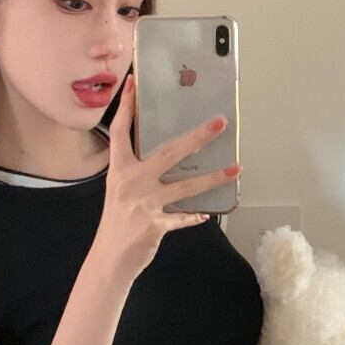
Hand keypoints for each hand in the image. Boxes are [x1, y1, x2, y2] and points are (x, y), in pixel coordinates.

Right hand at [93, 74, 240, 281]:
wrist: (109, 259)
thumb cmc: (117, 224)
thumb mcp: (120, 192)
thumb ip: (139, 175)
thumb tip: (166, 159)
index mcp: (119, 172)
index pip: (121, 133)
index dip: (127, 108)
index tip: (134, 84)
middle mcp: (132, 183)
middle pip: (169, 153)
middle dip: (197, 137)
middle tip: (219, 123)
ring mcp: (145, 205)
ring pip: (186, 186)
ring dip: (214, 178)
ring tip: (235, 169)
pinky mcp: (156, 225)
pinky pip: (183, 217)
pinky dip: (195, 216)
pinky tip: (207, 213)